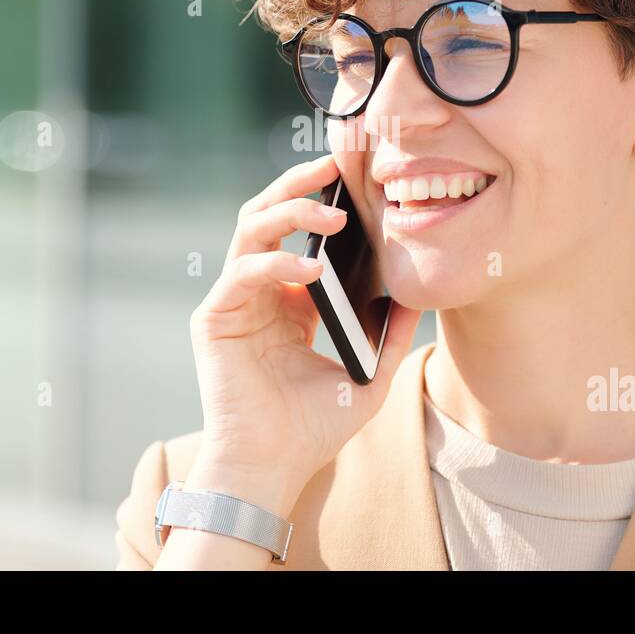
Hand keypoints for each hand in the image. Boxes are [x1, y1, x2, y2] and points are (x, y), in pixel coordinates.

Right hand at [187, 152, 422, 502]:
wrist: (273, 468)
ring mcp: (233, 302)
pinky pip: (242, 273)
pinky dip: (275, 265)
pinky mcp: (214, 318)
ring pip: (251, 230)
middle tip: (334, 165)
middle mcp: (258, 293)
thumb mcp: (367, 375)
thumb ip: (390, 337)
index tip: (357, 180)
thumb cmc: (313, 428)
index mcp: (289, 302)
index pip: (300, 235)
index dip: (322, 202)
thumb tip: (420, 299)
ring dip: (289, 212)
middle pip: (269, 216)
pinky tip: (309, 270)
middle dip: (299, 185)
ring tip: (331, 213)